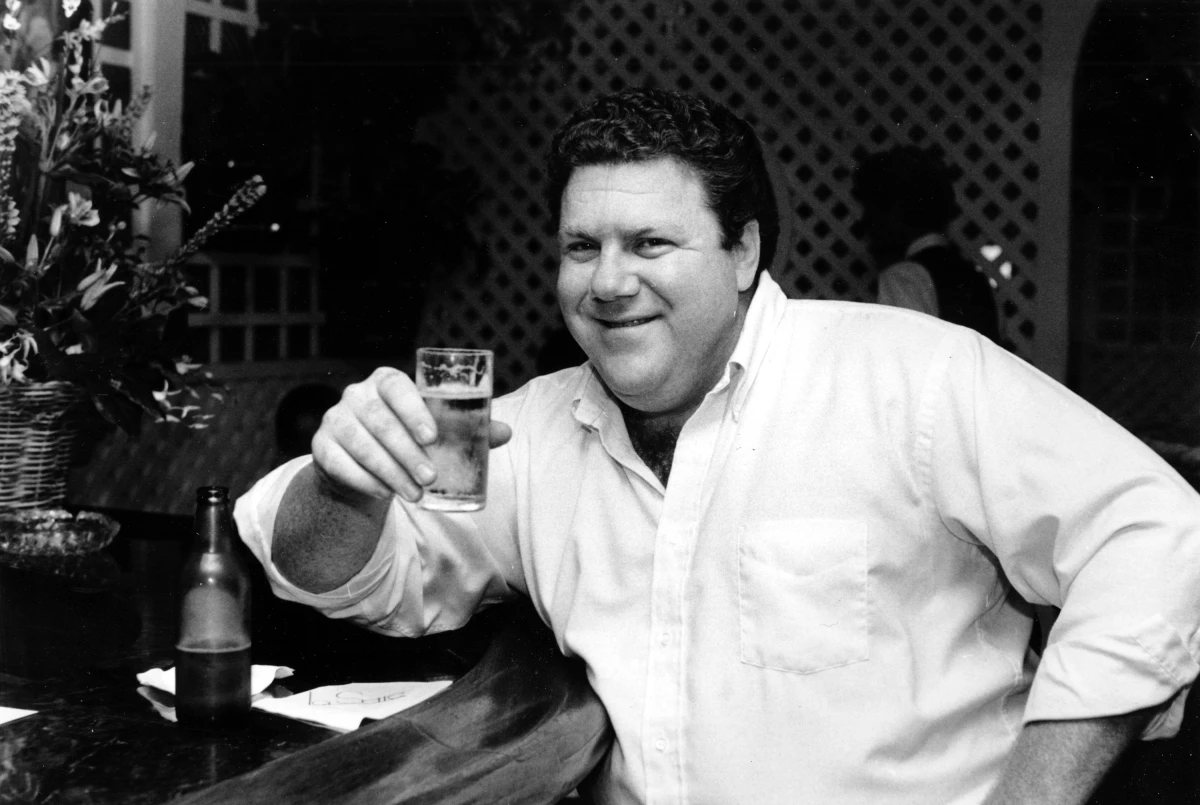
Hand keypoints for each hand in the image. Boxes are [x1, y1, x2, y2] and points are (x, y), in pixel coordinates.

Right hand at [311, 367, 511, 502]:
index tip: (432, 436)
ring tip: (415, 495)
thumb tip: (505, 432)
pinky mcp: (321, 447)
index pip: (395, 386)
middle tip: (430, 479)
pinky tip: (384, 493)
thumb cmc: (407, 438)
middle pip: (379, 421)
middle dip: (406, 453)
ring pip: (361, 445)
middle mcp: (356, 394)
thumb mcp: (433, 430)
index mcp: (386, 381)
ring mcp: (335, 419)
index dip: (412, 409)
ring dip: (390, 472)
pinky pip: (340, 464)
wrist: (364, 462)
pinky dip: (364, 481)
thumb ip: (466, 429)